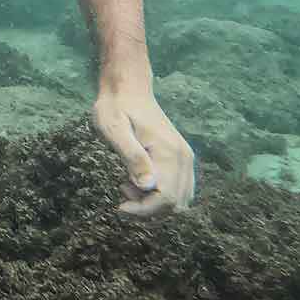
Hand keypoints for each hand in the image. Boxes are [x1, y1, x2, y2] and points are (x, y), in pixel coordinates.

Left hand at [91, 89, 195, 216]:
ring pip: (178, 200)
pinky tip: (137, 182)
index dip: (144, 210)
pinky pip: (177, 190)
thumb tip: (148, 186)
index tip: (120, 206)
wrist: (128, 90)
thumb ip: (131, 156)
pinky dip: (158, 195)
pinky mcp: (180, 159)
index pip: (166, 198)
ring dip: (152, 203)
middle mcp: (184, 158)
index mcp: (169, 153)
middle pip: (175, 204)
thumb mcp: (114, 129)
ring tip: (127, 184)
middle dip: (147, 208)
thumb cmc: (115, 107)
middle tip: (122, 188)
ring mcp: (185, 159)